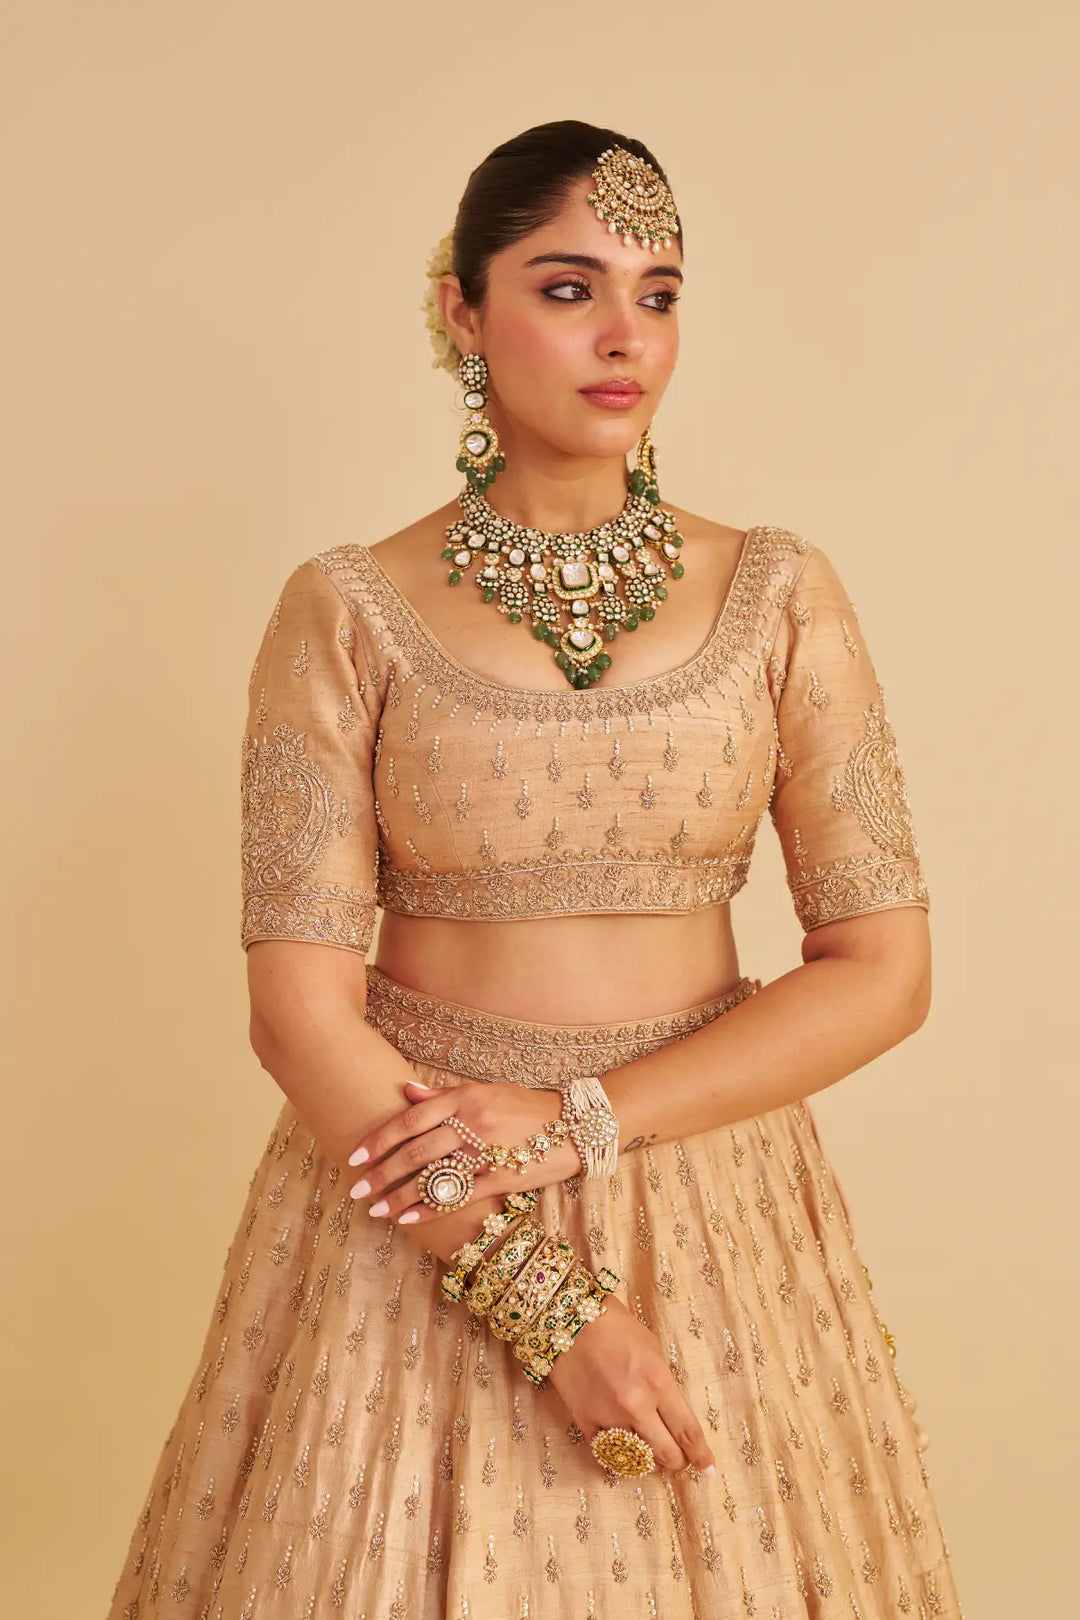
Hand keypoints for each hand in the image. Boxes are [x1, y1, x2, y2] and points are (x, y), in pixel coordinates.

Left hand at [346, 1078, 580, 1226]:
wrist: (576, 1124)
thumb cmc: (526, 1106)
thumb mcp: (485, 1091)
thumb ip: (443, 1095)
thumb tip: (404, 1093)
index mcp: (465, 1098)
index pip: (410, 1119)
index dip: (379, 1138)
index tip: (355, 1155)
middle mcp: (473, 1122)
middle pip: (415, 1150)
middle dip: (381, 1171)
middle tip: (357, 1188)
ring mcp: (488, 1151)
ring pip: (433, 1176)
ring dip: (399, 1195)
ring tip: (376, 1209)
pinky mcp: (503, 1177)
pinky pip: (460, 1196)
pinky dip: (431, 1209)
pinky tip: (409, 1219)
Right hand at [547, 1295, 715, 1475]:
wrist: (568, 1320)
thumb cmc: (616, 1327)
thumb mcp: (653, 1350)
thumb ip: (663, 1385)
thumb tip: (672, 1415)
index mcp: (658, 1382)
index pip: (687, 1431)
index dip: (701, 1456)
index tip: (709, 1469)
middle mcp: (636, 1405)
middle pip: (666, 1454)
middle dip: (678, 1461)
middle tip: (680, 1460)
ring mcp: (609, 1416)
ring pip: (638, 1458)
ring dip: (648, 1458)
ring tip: (651, 1449)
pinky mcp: (585, 1421)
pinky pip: (608, 1451)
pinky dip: (618, 1452)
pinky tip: (622, 1444)